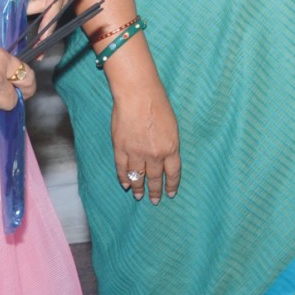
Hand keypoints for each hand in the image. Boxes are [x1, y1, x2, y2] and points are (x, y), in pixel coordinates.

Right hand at [111, 78, 180, 203]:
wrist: (138, 94)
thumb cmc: (158, 104)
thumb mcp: (172, 126)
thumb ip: (169, 143)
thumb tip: (165, 157)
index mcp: (171, 148)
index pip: (173, 173)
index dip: (171, 185)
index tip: (170, 194)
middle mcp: (155, 155)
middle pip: (155, 178)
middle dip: (155, 191)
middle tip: (154, 201)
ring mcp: (136, 153)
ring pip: (138, 177)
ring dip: (139, 188)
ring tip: (139, 196)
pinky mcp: (121, 149)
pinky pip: (122, 169)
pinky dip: (124, 179)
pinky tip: (126, 185)